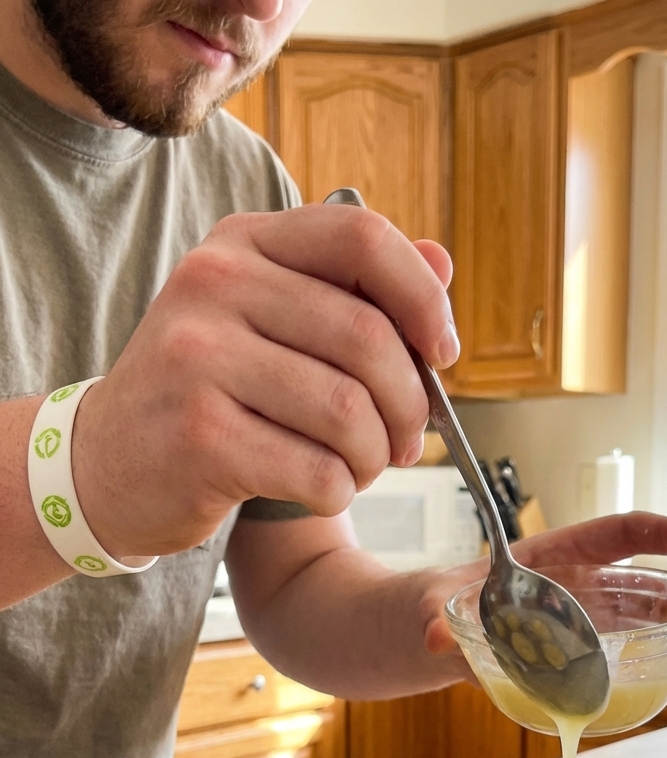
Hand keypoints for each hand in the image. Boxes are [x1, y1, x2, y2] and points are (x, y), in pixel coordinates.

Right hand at [71, 206, 456, 558]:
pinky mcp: (200, 437)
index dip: (424, 298)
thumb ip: (353, 289)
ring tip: (362, 467)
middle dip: (410, 403)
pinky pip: (318, 472)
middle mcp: (213, 286)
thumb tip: (441, 264)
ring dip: (377, 456)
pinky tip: (322, 489)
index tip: (443, 351)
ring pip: (350, 413)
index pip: (361, 238)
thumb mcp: (268, 319)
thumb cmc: (208, 391)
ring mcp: (199, 360)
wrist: (106, 460)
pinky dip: (339, 493)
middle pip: (369, 337)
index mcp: (242, 244)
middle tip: (409, 439)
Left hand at [419, 511, 666, 703]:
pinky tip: (655, 703)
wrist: (423, 633)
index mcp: (554, 556)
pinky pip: (610, 667)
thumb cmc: (437, 600)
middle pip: (639, 588)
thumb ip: (435, 612)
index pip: (616, 534)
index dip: (661, 534)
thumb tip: (434, 637)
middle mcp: (574, 588)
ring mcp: (574, 624)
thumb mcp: (433, 601)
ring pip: (633, 632)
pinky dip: (637, 684)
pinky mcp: (566, 659)